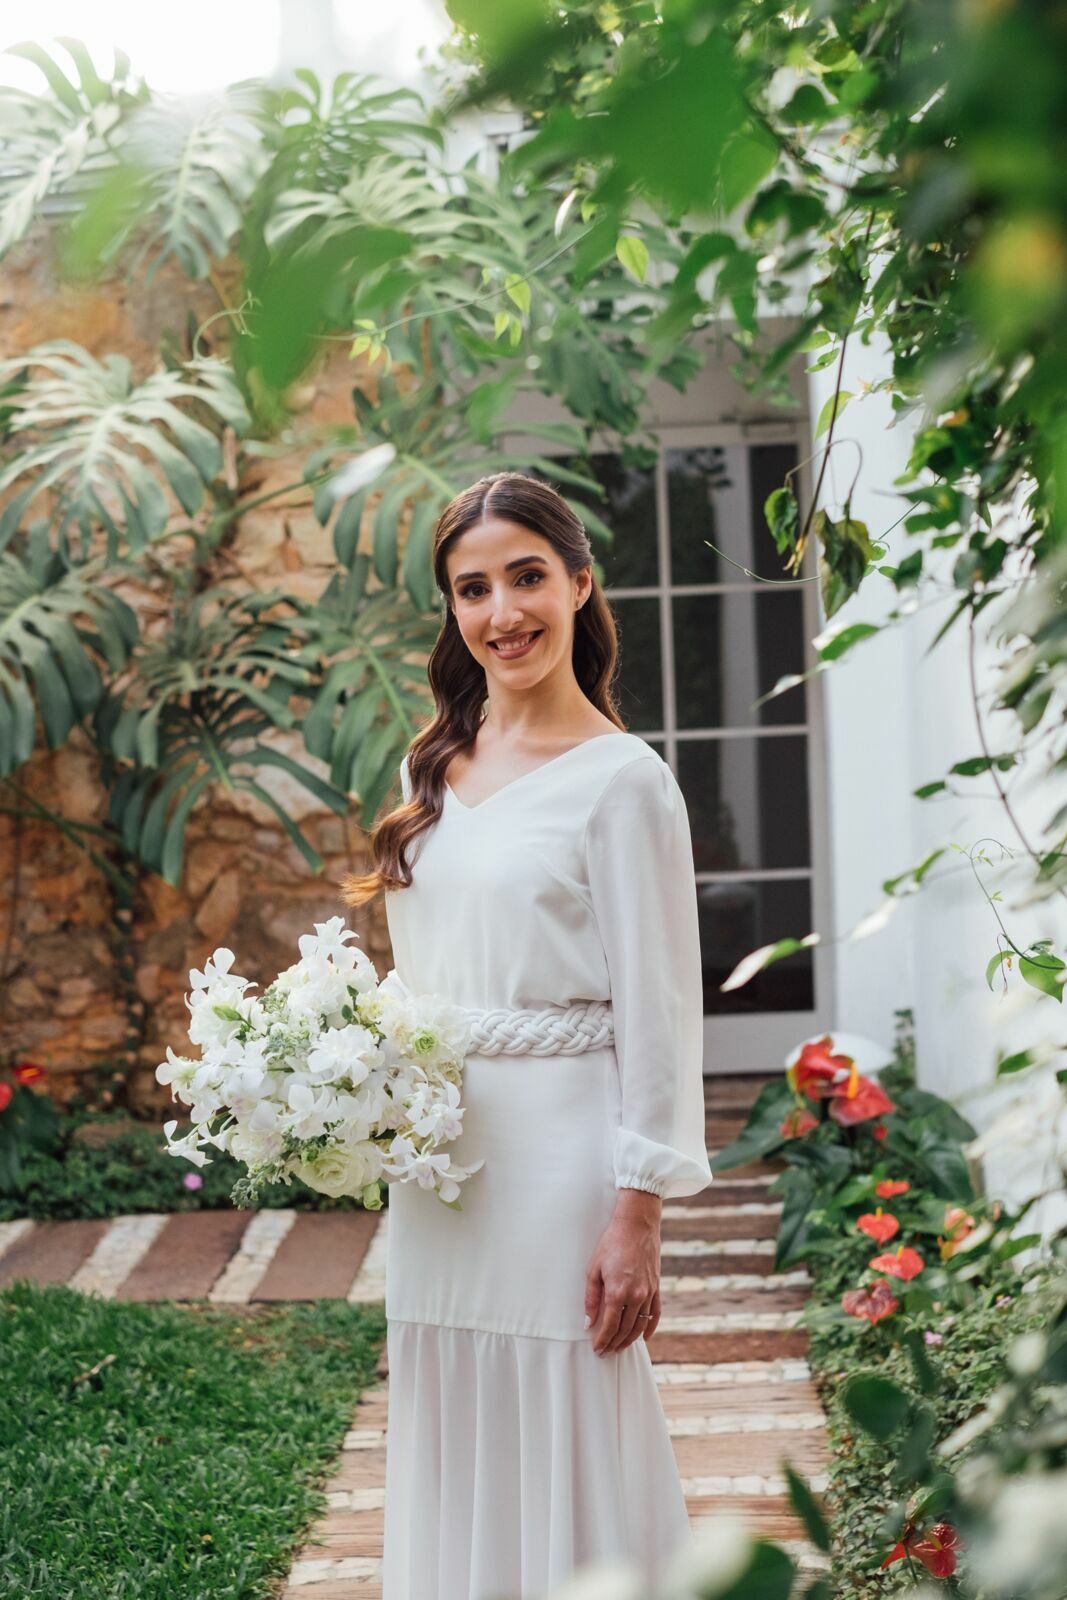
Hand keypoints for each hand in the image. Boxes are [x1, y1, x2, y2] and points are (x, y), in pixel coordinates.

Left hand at [584, 1188, 662, 1354]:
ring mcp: (649, 1292)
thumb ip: (591, 1298)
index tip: (597, 1349)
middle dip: (614, 1343)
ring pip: (640, 1325)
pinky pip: (656, 1313)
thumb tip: (588, 1322)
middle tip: (606, 1351)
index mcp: (618, 1292)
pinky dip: (651, 1327)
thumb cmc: (611, 1243)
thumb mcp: (594, 1268)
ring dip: (630, 1339)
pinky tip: (645, 1337)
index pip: (610, 1326)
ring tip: (620, 1347)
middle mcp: (636, 1296)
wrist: (637, 1224)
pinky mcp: (657, 1286)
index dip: (603, 1341)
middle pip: (625, 1330)